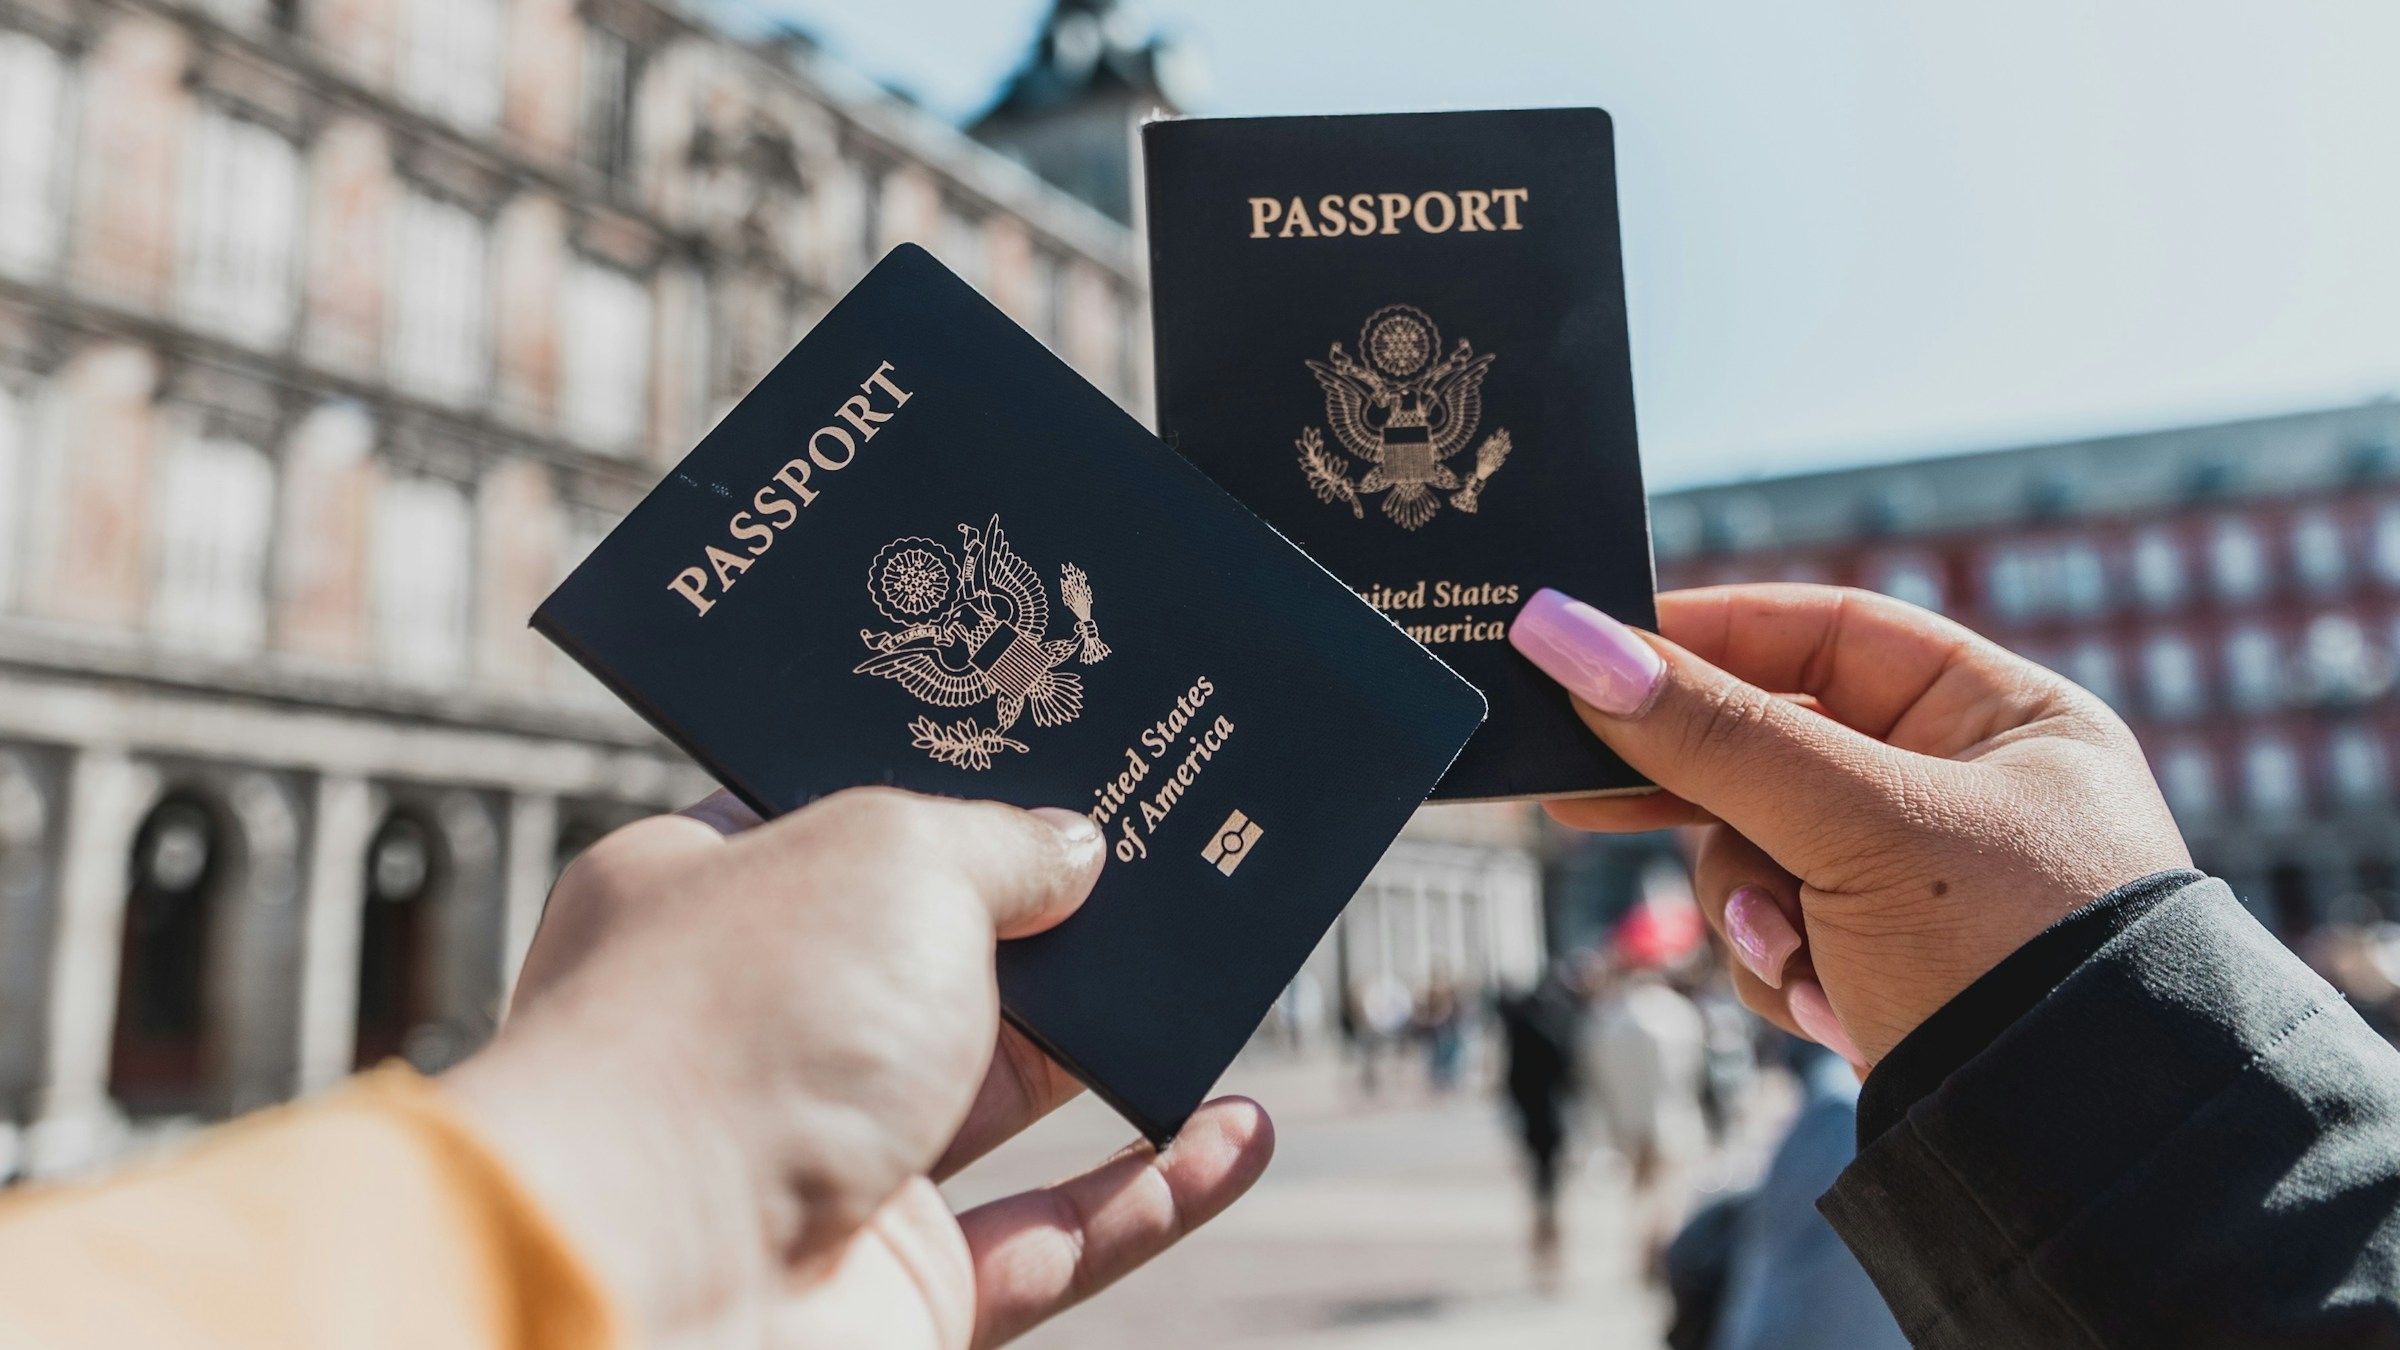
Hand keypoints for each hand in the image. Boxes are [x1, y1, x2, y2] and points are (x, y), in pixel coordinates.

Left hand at [441, 787, 1273, 1346]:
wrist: (652, 1292)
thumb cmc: (737, 1030)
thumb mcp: (890, 858)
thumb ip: (998, 844)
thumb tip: (1073, 850)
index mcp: (703, 898)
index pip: (833, 817)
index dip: (946, 782)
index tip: (1055, 749)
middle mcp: (758, 1030)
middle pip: (936, 955)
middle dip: (1054, 914)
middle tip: (1170, 852)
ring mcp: (827, 1166)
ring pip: (1004, 1094)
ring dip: (1120, 1046)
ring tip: (1227, 976)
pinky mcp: (896, 1289)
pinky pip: (1054, 1238)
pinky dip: (1154, 1192)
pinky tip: (1239, 1133)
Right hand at [1510, 583, 2190, 1064]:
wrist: (2072, 1158)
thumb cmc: (2007, 953)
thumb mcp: (1854, 824)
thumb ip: (1709, 732)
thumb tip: (1564, 635)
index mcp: (2002, 716)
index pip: (1827, 634)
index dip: (1709, 637)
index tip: (1595, 651)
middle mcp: (1964, 789)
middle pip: (1774, 749)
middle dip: (1701, 796)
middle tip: (1577, 793)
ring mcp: (1919, 886)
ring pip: (1756, 852)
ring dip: (1752, 906)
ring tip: (1794, 954)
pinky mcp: (1885, 968)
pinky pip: (1779, 935)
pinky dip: (1784, 969)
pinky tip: (1830, 1008)